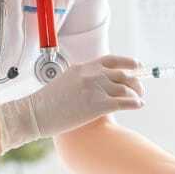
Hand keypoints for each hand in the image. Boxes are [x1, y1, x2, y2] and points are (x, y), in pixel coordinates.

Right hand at [0, 55, 143, 152]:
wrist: (34, 113)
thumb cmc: (46, 104)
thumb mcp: (64, 82)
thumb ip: (81, 79)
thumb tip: (93, 85)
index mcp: (82, 68)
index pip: (111, 60)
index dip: (127, 62)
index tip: (137, 66)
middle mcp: (90, 75)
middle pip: (122, 73)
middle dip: (135, 81)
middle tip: (140, 89)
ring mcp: (94, 88)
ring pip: (126, 87)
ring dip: (137, 93)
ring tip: (139, 99)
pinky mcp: (97, 104)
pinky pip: (124, 102)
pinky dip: (135, 103)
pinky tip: (139, 105)